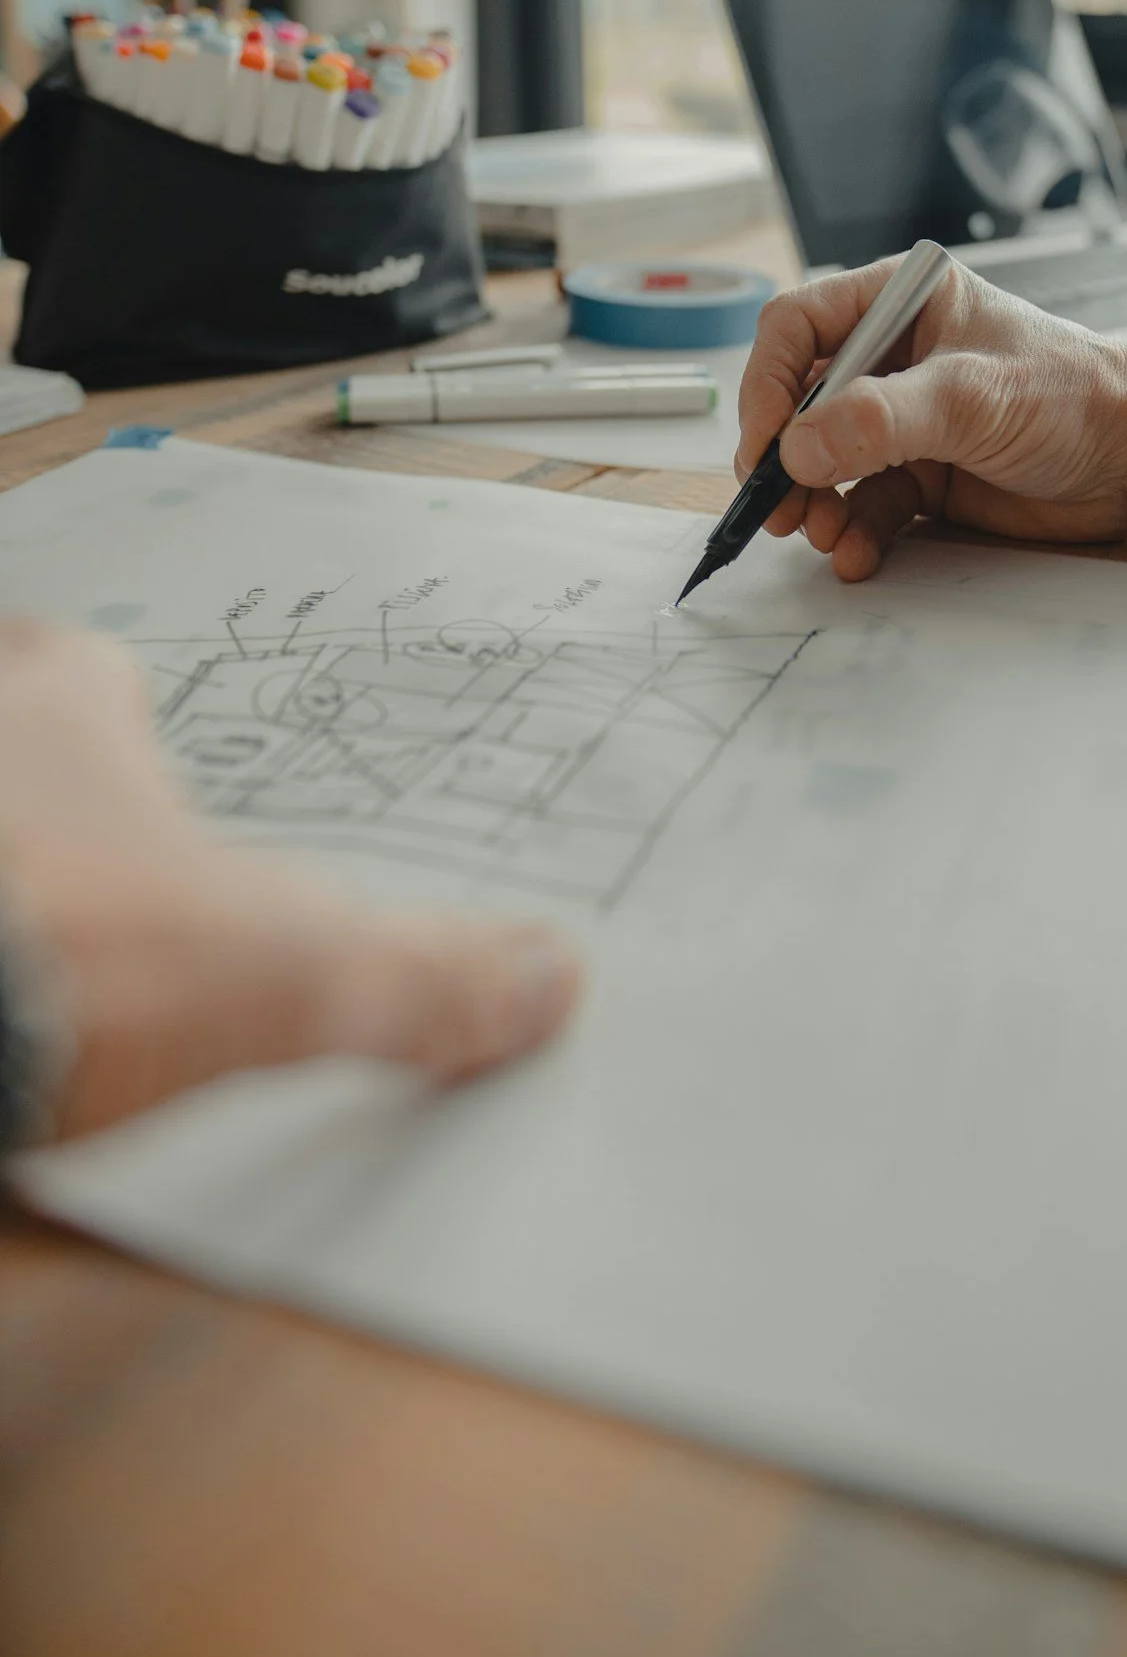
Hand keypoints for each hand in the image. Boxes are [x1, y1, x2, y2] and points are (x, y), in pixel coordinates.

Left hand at [0, 622, 580, 1142]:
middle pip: (8, 744)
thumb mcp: (282, 974)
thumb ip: (422, 978)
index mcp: (60, 705)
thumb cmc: (59, 950)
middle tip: (83, 889)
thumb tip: (542, 981)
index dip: (128, 729)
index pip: (91, 674)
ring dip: (5, 883)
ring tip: (21, 964)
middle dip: (44, 805)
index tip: (154, 787)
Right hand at [735, 258, 1126, 580]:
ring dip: (813, 501)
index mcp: (899, 300)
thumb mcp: (972, 397)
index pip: (797, 326)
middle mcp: (893, 354)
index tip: (764, 444)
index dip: (768, 384)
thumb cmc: (1076, 394)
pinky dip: (852, 530)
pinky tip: (858, 552)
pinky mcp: (922, 473)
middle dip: (784, 457)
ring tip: (822, 532)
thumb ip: (880, 419)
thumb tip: (798, 447)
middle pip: (799, 400)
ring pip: (824, 459)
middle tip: (776, 505)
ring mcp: (905, 417)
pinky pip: (862, 502)